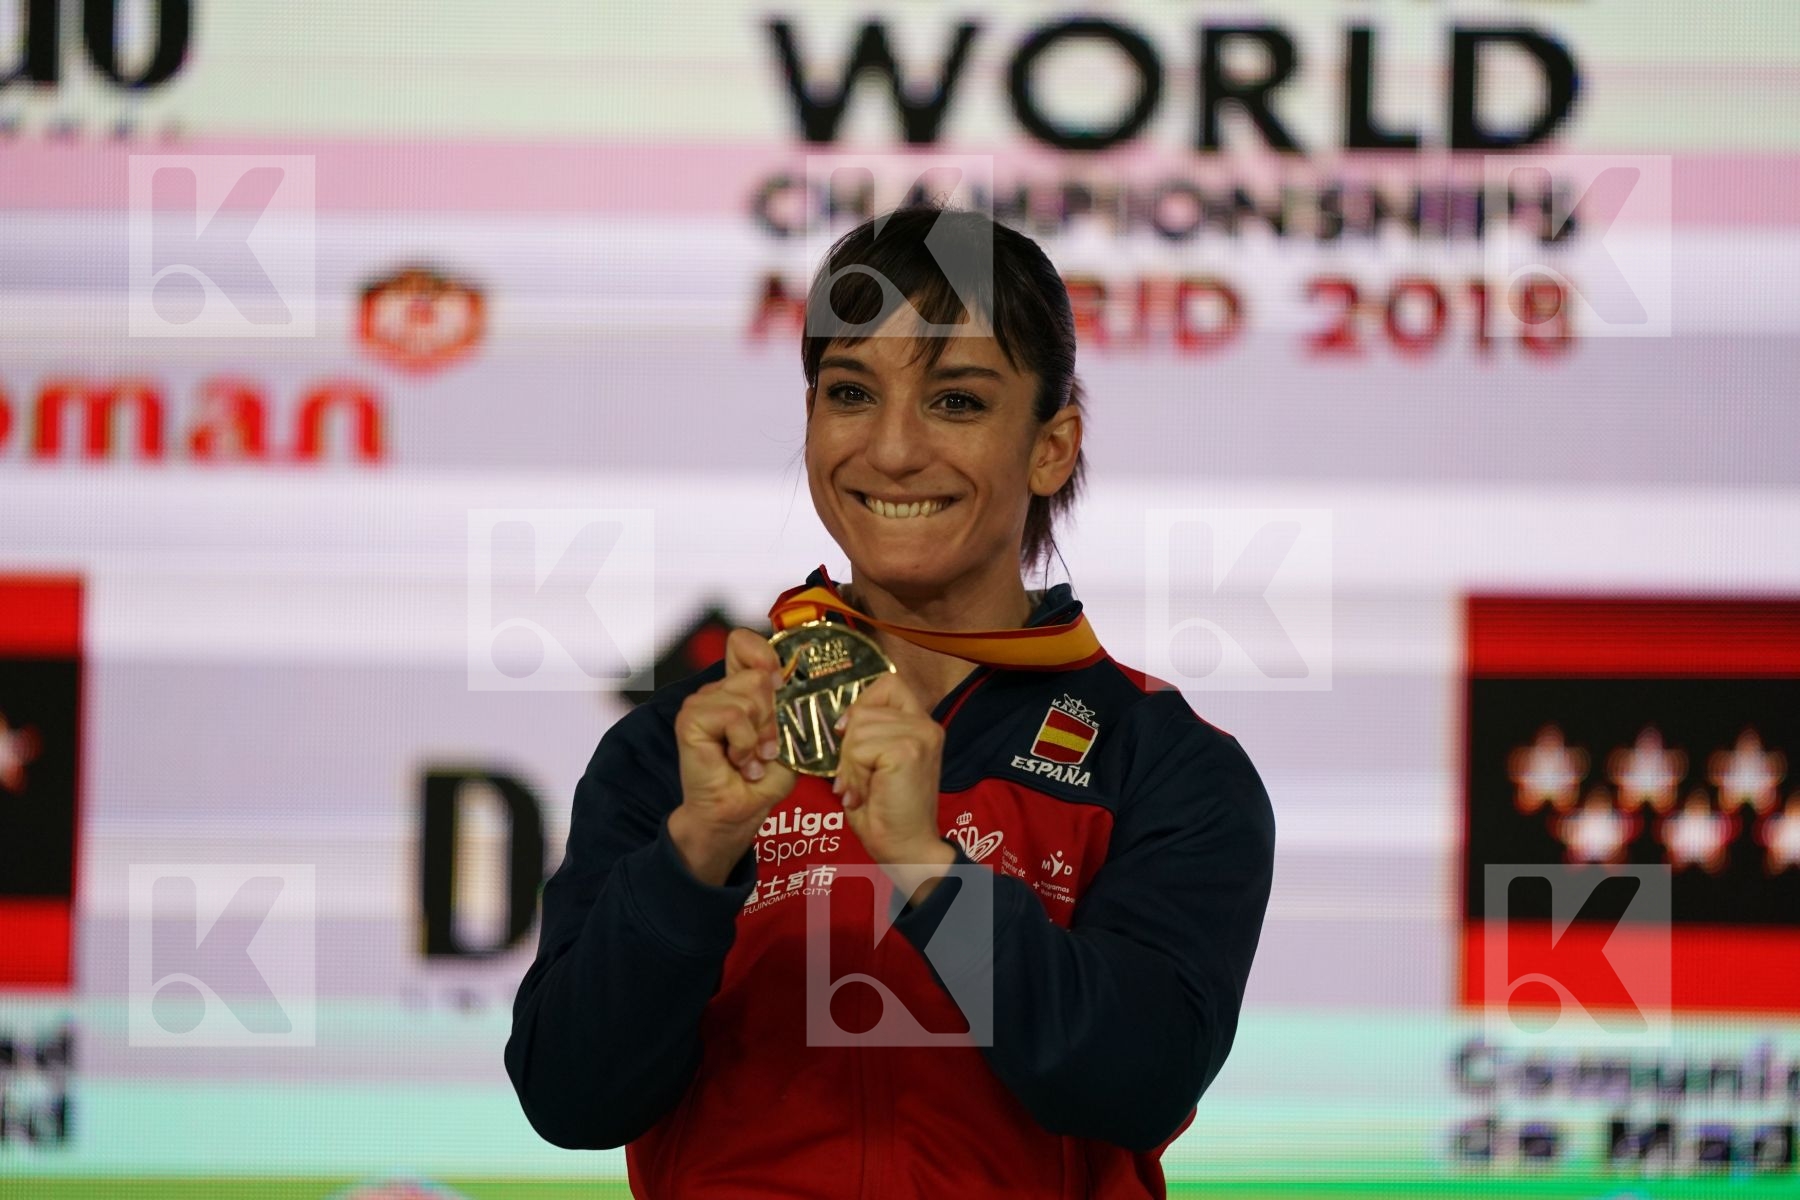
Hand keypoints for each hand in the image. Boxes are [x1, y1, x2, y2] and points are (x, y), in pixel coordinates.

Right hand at [670, 628, 798, 880]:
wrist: (734, 815)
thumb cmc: (758, 781)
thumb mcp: (786, 739)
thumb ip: (787, 708)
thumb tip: (787, 682)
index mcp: (737, 689)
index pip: (743, 643)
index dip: (764, 656)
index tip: (778, 687)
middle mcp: (716, 692)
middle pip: (758, 674)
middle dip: (772, 716)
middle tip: (764, 748)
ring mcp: (700, 704)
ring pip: (749, 694)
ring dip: (759, 734)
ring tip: (750, 759)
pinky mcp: (690, 720)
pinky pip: (733, 715)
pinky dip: (745, 742)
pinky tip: (739, 761)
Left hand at [832, 674, 951, 874]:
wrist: (907, 849)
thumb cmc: (887, 812)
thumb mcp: (874, 763)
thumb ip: (866, 735)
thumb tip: (839, 721)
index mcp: (920, 724)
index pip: (888, 683)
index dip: (862, 704)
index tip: (849, 734)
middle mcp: (926, 724)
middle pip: (863, 710)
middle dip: (848, 747)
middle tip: (856, 781)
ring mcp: (920, 735)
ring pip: (858, 730)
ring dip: (850, 765)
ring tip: (862, 790)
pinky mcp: (908, 750)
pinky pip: (860, 748)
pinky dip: (854, 774)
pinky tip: (865, 795)